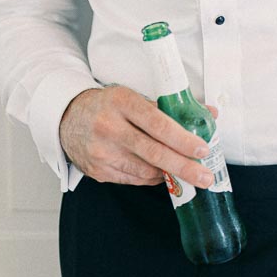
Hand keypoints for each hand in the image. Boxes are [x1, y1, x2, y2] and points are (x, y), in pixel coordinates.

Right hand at [59, 85, 217, 188]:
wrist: (68, 118)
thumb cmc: (108, 106)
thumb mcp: (133, 97)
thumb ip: (169, 108)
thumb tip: (209, 114)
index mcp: (122, 102)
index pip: (157, 123)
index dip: (182, 138)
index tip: (202, 149)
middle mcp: (110, 127)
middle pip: (154, 152)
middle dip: (184, 167)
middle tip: (205, 176)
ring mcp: (102, 152)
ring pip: (145, 170)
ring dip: (170, 174)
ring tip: (189, 174)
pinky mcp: (98, 171)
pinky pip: (134, 179)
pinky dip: (152, 177)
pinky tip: (162, 173)